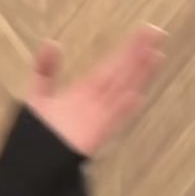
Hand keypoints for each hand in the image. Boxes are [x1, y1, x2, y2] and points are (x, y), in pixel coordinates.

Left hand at [25, 25, 166, 156]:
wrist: (36, 163)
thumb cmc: (39, 134)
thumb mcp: (38, 95)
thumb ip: (44, 69)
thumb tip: (52, 43)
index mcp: (86, 90)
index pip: (112, 65)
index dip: (128, 49)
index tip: (144, 33)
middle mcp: (98, 100)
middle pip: (122, 72)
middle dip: (139, 53)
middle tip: (157, 33)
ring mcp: (100, 116)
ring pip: (122, 89)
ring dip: (139, 74)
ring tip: (155, 55)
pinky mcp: (96, 132)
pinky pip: (112, 117)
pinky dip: (123, 107)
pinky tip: (137, 95)